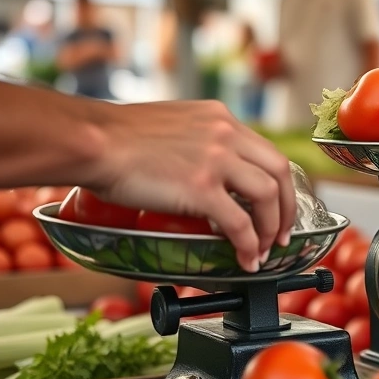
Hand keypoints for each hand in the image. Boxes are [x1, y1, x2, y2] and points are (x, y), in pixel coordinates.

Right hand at [84, 100, 294, 272]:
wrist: (91, 140)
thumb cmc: (116, 137)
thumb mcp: (174, 126)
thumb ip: (199, 142)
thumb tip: (207, 171)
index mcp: (220, 118)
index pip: (267, 152)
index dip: (279, 184)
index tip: (278, 205)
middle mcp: (225, 134)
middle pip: (280, 173)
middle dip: (287, 209)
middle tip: (282, 234)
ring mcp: (216, 160)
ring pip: (268, 198)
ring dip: (271, 230)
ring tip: (264, 251)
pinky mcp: (201, 188)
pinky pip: (240, 224)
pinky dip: (249, 246)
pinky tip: (245, 260)